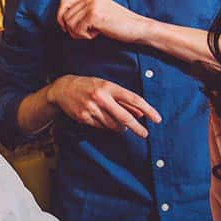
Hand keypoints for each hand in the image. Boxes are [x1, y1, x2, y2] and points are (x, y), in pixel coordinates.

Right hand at [47, 75, 161, 136]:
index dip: (147, 109)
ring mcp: (91, 108)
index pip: (133, 99)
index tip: (156, 119)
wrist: (63, 88)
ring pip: (112, 125)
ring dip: (119, 127)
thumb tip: (140, 113)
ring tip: (119, 124)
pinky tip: (102, 119)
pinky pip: (101, 127)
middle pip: (124, 117)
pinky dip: (105, 126)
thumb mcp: (107, 87)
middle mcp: (101, 97)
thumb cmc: (89, 86)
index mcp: (109, 87)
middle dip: (136, 127)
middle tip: (145, 134)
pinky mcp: (84, 118)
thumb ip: (123, 100)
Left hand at [57, 0, 150, 42]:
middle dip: (71, 29)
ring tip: (94, 33)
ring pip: (70, 24)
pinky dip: (86, 36)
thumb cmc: (119, 24)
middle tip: (86, 33)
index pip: (64, 3)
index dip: (61, 17)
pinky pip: (78, 30)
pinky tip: (98, 33)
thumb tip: (63, 20)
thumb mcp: (99, 12)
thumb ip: (84, 11)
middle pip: (65, 15)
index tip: (65, 28)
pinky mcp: (94, 15)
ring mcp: (92, 5)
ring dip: (80, 34)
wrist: (137, 28)